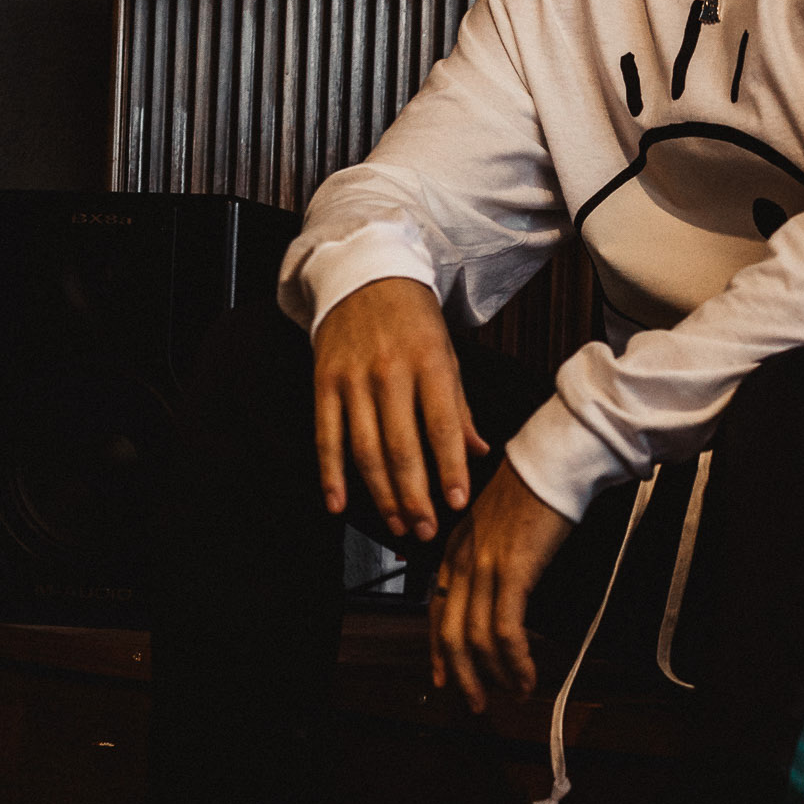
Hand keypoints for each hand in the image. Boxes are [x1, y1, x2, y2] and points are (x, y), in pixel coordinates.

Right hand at [312, 279, 487, 543]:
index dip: (449, 469)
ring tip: (396, 524)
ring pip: (365, 449)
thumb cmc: (413, 319)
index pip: (442, 426)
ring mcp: (353, 379)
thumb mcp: (447, 354)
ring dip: (380, 495)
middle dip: (415, 496)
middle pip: (401, 447)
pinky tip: (339, 504)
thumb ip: (459, 407)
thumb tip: (479, 453)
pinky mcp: (324, 382)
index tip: (457, 503)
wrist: (364, 272)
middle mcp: (390, 373)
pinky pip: (326, 436)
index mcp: (430, 363)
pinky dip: (330, 474)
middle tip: (426, 530)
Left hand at [432, 460, 573, 712]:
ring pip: (476, 639)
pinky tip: (528, 675)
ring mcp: (484, 565)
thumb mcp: (500, 520)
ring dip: (495, 676)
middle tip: (477, 702)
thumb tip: (498, 583)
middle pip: (450, 633)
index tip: (444, 676)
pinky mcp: (512, 571)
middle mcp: (462, 559)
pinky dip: (516, 662)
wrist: (555, 459)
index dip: (438, 649)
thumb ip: (489, 550)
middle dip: (462, 676)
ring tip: (514, 693)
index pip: (437, 608)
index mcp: (456, 546)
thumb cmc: (537, 486)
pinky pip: (505, 632)